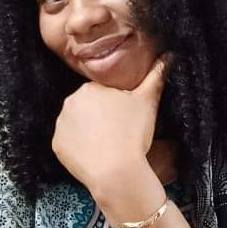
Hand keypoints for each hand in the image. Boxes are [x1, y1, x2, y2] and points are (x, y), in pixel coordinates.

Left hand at [52, 58, 166, 190]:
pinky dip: (80, 149)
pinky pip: (70, 144)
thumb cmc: (133, 134)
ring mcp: (60, 125)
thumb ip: (157, 75)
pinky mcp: (57, 146)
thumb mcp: (148, 102)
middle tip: (118, 133)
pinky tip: (96, 155)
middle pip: (88, 108)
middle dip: (101, 118)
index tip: (126, 120)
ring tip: (108, 145)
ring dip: (89, 132)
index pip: (103, 94)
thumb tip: (169, 55)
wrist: (116, 171)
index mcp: (89, 88)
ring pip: (78, 126)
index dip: (117, 107)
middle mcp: (69, 102)